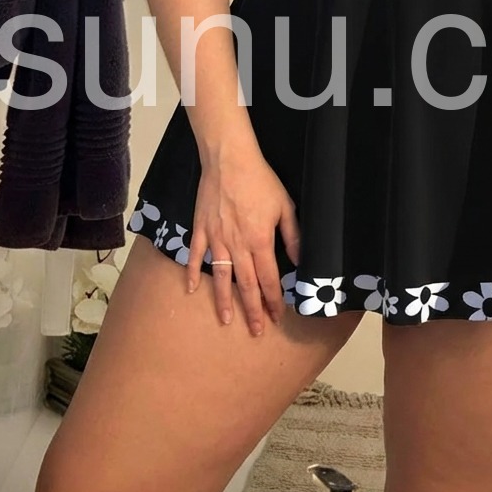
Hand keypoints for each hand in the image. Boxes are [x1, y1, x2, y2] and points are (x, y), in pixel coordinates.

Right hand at [187, 145, 301, 336]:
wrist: (229, 160)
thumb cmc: (260, 180)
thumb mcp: (285, 206)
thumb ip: (293, 236)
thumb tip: (300, 261)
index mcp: (260, 241)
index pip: (269, 279)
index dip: (273, 300)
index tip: (277, 316)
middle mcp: (237, 245)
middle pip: (246, 285)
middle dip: (252, 310)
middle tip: (255, 330)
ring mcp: (216, 239)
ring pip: (221, 277)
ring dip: (224, 301)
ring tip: (227, 320)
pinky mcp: (201, 229)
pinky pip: (195, 256)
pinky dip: (191, 274)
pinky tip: (191, 290)